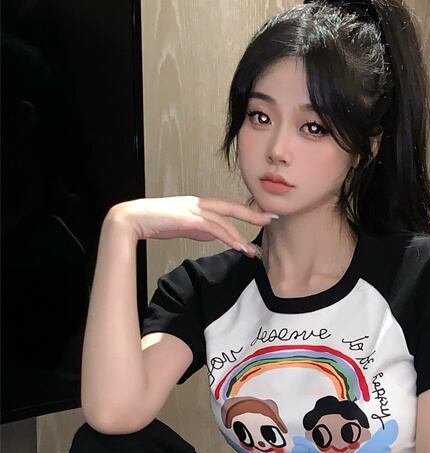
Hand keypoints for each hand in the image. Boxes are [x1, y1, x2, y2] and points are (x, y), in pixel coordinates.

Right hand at [106, 196, 275, 256]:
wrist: (133, 218)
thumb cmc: (156, 222)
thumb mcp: (183, 226)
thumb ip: (200, 230)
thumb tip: (216, 236)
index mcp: (199, 203)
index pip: (228, 206)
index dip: (245, 211)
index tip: (261, 216)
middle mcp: (199, 203)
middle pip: (232, 207)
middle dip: (253, 214)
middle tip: (272, 219)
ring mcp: (194, 209)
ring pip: (225, 221)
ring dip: (240, 236)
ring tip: (253, 249)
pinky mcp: (188, 218)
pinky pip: (214, 228)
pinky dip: (227, 238)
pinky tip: (237, 246)